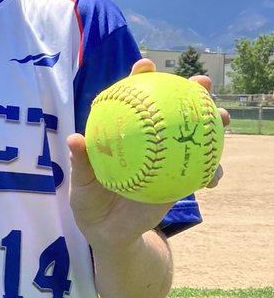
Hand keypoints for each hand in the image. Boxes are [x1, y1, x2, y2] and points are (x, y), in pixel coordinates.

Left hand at [69, 59, 227, 247]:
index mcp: (124, 133)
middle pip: (175, 109)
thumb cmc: (90, 202)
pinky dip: (210, 172)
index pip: (134, 99)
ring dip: (213, 124)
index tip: (146, 64)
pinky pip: (200, 172)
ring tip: (222, 118)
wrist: (108, 233)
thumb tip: (76, 139)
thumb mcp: (82, 185)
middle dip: (193, 92)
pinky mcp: (179, 180)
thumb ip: (81, 163)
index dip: (141, 78)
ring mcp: (168, 159)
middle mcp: (150, 140)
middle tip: (202, 84)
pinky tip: (212, 176)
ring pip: (195, 135)